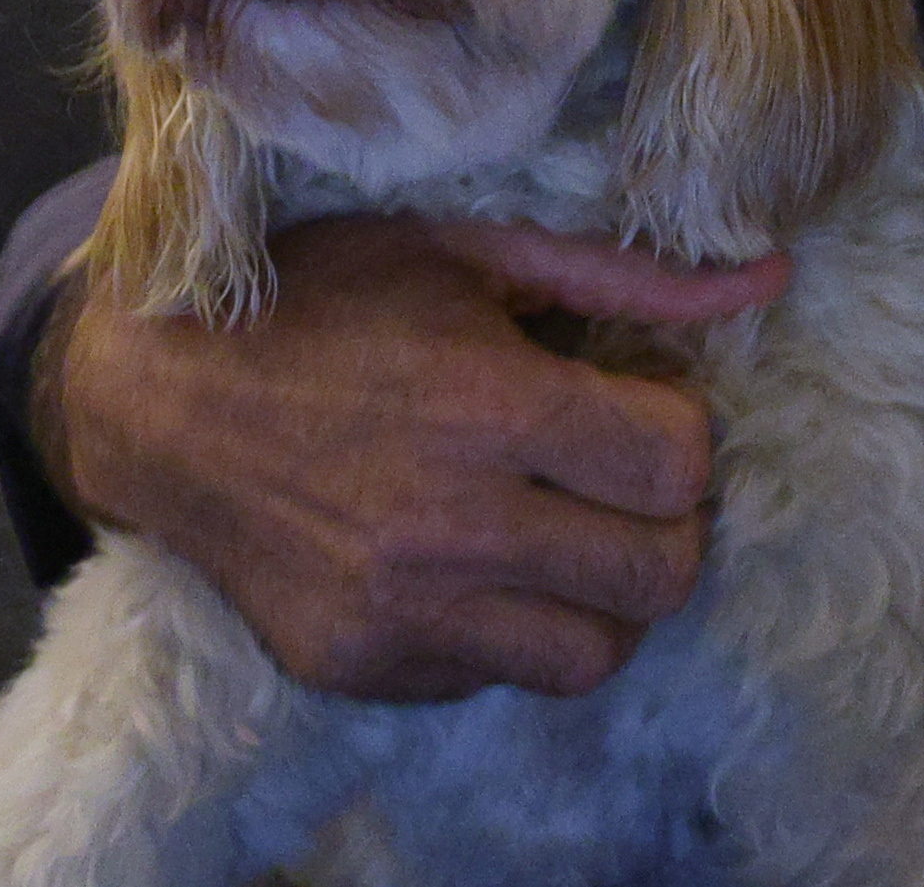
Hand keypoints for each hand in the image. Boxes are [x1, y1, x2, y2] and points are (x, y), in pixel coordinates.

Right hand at [36, 212, 788, 703]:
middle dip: (661, 522)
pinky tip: (469, 557)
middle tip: (614, 479)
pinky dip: (507, 627)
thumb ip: (622, 278)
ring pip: (593, 654)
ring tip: (557, 527)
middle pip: (660, 576)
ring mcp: (402, 612)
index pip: (677, 468)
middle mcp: (450, 525)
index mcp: (486, 406)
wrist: (154, 396)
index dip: (675, 432)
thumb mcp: (466, 249)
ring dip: (599, 593)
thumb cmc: (320, 298)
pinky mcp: (363, 667)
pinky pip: (495, 675)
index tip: (631, 407)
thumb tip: (770, 275)